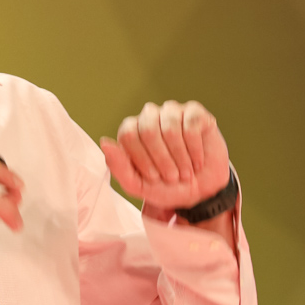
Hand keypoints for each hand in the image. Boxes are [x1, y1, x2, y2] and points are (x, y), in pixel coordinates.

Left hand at [100, 100, 229, 210]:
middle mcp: (149, 116)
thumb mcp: (138, 186)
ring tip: (186, 172)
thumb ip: (119, 167)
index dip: (141, 158)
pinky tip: (197, 162)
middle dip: (162, 159)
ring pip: (170, 127)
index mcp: (131, 130)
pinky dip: (195, 149)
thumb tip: (104, 142)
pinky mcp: (194, 112)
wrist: (200, 193)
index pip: (128, 135)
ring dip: (180, 156)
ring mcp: (171, 112)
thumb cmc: (165, 187)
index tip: (153, 177)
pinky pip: (191, 125)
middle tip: (172, 177)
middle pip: (148, 130)